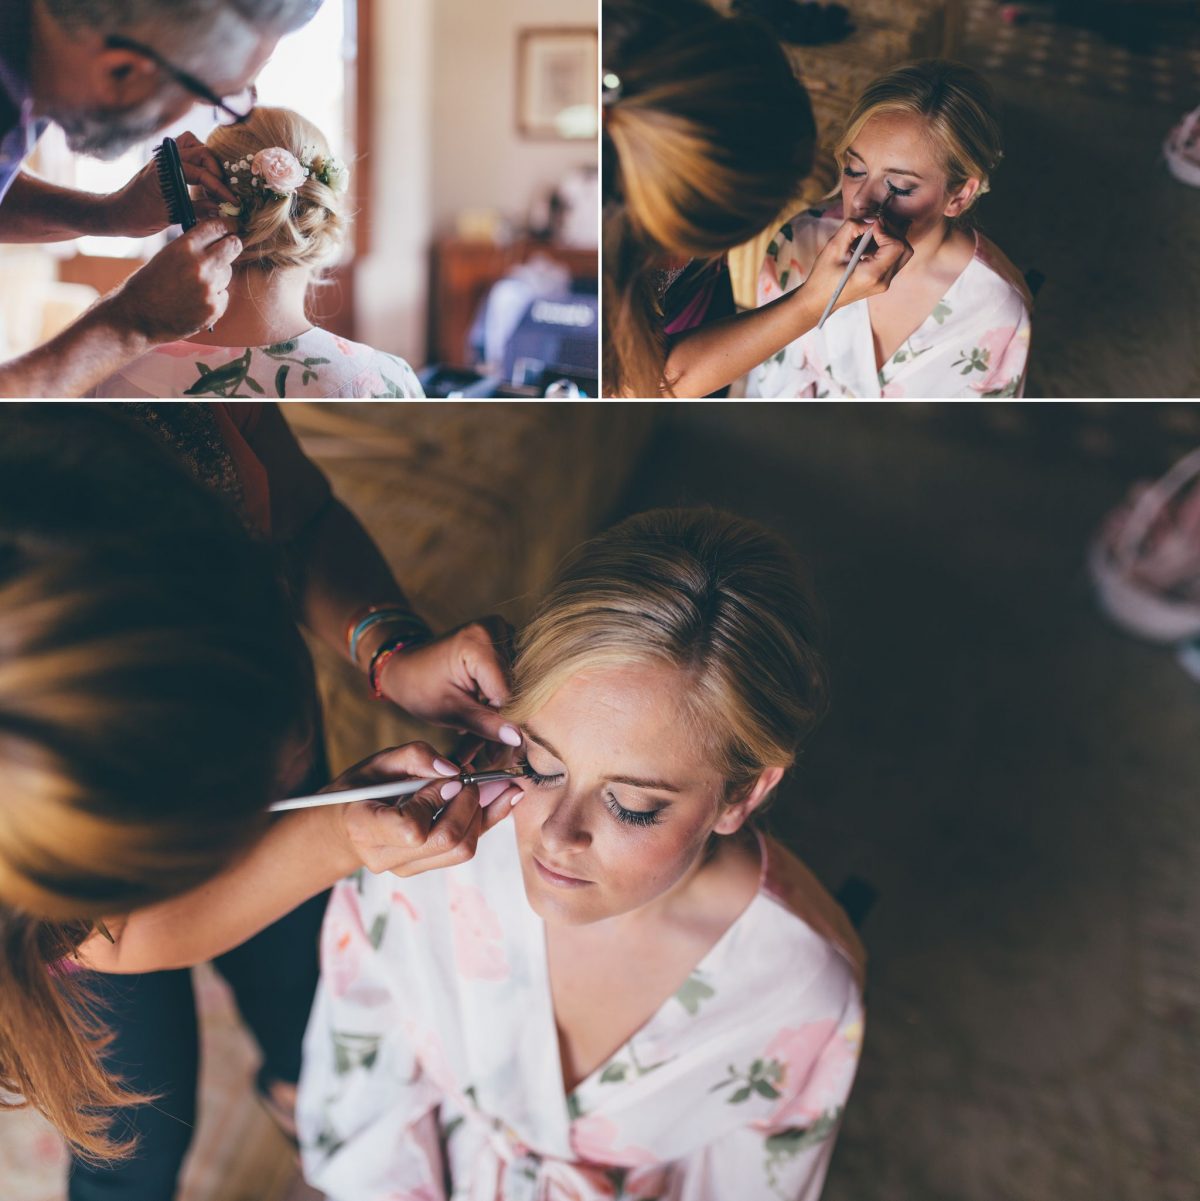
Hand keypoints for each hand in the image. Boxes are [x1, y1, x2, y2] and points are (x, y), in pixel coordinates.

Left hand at [102, 131, 236, 237]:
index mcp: (166, 169)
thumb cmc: (139, 216)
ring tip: (214, 182)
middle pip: (202, 152)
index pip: (202, 172)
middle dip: (217, 172)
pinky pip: (186, 150)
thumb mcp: (171, 216)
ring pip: (194, 145)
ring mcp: (165, 157)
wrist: (118, 213)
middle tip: (223, 193)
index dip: (220, 188)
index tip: (233, 202)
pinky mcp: (166, 162)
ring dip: (207, 161)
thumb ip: (197, 209)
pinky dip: (198, 160)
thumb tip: (220, 208)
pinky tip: (203, 178)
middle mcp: (166, 158)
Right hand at [102, 219, 241, 343]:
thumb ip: (190, 248)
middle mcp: (200, 266)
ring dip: (218, 275)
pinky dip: (214, 297)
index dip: (227, 226)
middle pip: (232, 247)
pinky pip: (223, 295)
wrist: (135, 317)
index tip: (232, 227)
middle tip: (232, 246)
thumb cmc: (147, 284)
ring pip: (227, 273)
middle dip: (233, 245)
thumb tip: (216, 241)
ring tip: (195, 284)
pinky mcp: (214, 309)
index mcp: (184, 247)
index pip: (217, 228)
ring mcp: (209, 289)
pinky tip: (196, 301)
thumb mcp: (165, 256)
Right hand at [322, 742, 522, 877]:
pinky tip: (496, 799)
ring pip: (462, 850)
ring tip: (477, 784)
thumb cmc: (360, 789)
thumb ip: (415, 757)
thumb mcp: (379, 762)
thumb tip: (453, 769)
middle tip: (469, 776)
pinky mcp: (424, 867)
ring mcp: (406, 867)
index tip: (449, 777)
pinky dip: (483, 822)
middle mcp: (385, 856)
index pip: (413, 829)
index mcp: (365, 827)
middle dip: (469, 804)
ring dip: (480, 814)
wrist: (344, 825)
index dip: (438, 800)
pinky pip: (463, 850)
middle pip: (447, 841)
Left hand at [377, 617, 520, 746]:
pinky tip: (489, 726)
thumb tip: (518, 739)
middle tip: (494, 757)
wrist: (406, 668)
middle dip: (505, 725)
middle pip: (515, 688)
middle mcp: (496, 629)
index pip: (509, 691)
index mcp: (478, 642)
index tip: (502, 753)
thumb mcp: (450, 711)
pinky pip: (511, 679)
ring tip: (488, 749)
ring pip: (516, 687)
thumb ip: (485, 724)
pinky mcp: (504, 641)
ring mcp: (502, 632)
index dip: (507, 724)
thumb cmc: (419, 688)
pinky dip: (501, 704)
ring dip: (503, 717)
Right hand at [807, 216, 912, 314]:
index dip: (886, 231)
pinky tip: (868, 246)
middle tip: (874, 228)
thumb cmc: (823, 277)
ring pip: (902, 254)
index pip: (896, 246)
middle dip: (892, 233)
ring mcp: (884, 283)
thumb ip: (852, 228)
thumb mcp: (833, 248)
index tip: (871, 227)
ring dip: (889, 240)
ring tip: (870, 237)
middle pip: (905, 249)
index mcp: (871, 275)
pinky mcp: (882, 281)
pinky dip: (885, 248)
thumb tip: (870, 219)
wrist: (819, 300)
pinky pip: (893, 260)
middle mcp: (882, 281)